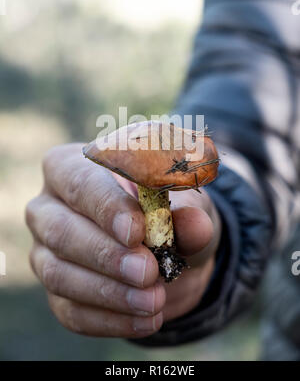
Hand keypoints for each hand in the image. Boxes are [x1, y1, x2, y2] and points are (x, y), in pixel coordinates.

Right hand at [25, 143, 220, 337]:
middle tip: (149, 271)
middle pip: (60, 231)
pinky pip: (70, 311)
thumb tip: (194, 224)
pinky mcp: (56, 291)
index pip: (79, 182)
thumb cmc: (167, 211)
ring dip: (109, 291)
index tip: (137, 231)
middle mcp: (50, 208)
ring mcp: (46, 251)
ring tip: (154, 301)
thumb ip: (190, 211)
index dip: (105, 207)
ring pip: (58, 274)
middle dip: (106, 254)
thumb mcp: (187, 203)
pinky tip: (145, 320)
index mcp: (74, 167)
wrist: (166, 252)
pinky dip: (110, 319)